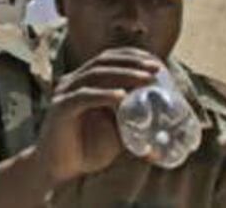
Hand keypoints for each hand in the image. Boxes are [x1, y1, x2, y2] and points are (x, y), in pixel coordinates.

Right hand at [33, 48, 160, 183]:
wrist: (59, 169)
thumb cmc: (86, 149)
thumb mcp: (115, 129)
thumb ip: (131, 120)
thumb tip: (166, 124)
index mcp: (83, 82)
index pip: (107, 59)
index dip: (131, 57)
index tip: (156, 63)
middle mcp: (72, 82)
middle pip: (103, 62)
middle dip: (132, 63)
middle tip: (157, 69)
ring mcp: (64, 93)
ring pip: (95, 75)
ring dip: (123, 75)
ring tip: (146, 80)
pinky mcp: (60, 109)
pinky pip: (83, 97)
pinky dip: (103, 95)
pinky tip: (121, 96)